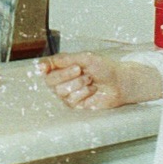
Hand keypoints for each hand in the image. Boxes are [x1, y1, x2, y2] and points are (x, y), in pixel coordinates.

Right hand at [38, 53, 161, 109]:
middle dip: (65, 75)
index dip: (43, 67)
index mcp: (64, 66)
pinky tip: (92, 90)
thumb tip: (42, 64)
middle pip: (50, 81)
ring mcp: (68, 93)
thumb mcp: (85, 58)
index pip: (46, 67)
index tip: (44, 67)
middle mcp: (63, 80)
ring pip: (60, 91)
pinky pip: (71, 100)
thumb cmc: (105, 68)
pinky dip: (83, 93)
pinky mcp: (76, 105)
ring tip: (90, 80)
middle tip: (80, 69)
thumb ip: (64, 60)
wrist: (120, 83)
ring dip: (77, 84)